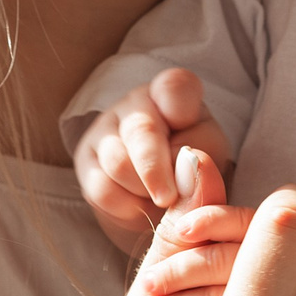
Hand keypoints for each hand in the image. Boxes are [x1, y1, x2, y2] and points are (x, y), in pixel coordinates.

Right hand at [75, 68, 233, 249]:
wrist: (162, 195)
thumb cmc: (192, 164)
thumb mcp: (211, 155)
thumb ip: (203, 156)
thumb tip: (181, 170)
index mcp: (171, 93)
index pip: (175, 87)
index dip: (181, 110)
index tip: (187, 137)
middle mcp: (135, 103)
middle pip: (141, 132)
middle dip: (157, 172)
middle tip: (169, 199)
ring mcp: (105, 128)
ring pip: (119, 164)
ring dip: (144, 192)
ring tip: (159, 202)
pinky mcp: (85, 160)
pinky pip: (102, 189)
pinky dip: (125, 207)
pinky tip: (138, 207)